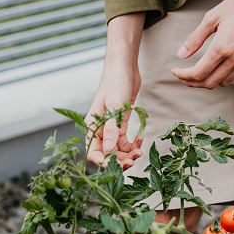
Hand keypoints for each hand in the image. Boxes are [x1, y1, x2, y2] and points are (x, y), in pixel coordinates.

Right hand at [87, 12, 145, 167]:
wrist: (124, 67)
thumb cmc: (116, 82)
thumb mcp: (115, 106)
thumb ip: (112, 129)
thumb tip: (109, 151)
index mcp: (92, 125)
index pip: (93, 151)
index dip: (104, 162)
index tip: (118, 166)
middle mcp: (100, 129)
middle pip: (107, 154)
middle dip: (119, 160)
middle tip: (134, 161)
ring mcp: (111, 127)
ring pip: (117, 149)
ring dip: (128, 154)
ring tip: (140, 152)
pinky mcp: (121, 123)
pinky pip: (125, 141)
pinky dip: (133, 144)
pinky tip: (141, 139)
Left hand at [171, 0, 233, 88]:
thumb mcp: (212, 18)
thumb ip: (195, 39)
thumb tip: (181, 55)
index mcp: (222, 48)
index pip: (198, 73)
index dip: (183, 76)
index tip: (175, 71)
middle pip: (209, 82)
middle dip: (192, 82)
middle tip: (183, 75)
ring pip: (224, 81)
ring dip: (209, 80)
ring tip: (198, 71)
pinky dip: (224, 75)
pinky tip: (217, 65)